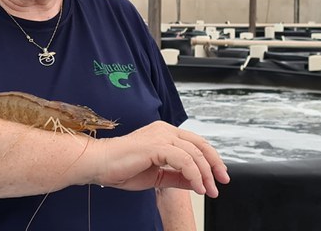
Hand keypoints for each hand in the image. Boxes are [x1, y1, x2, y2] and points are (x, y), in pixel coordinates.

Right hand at [94, 121, 229, 196]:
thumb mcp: (157, 176)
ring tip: (207, 190)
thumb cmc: (121, 168)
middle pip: (201, 145)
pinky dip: (194, 174)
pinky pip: (184, 160)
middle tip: (220, 183)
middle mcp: (165, 130)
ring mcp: (161, 135)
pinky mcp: (156, 145)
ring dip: (205, 174)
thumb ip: (178, 176)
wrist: (99, 165)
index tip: (218, 176)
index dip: (210, 159)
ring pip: (195, 153)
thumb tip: (197, 182)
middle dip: (214, 166)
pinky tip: (196, 187)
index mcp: (164, 133)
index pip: (196, 143)